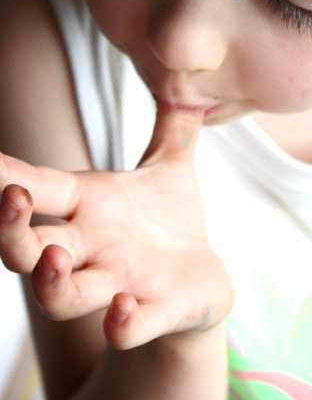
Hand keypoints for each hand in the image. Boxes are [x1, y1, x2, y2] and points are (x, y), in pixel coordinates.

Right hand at [0, 106, 232, 348]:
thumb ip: (172, 128)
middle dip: (10, 229)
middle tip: (10, 200)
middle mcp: (92, 248)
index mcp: (90, 206)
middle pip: (26, 248)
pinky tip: (122, 309)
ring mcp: (119, 284)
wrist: (203, 284)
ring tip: (53, 257)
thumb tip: (180, 72)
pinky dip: (122, 322)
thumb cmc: (172, 225)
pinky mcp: (155, 312)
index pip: (38, 186)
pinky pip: (128, 327)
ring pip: (62, 295)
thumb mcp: (173, 170)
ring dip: (49, 281)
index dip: (3, 172)